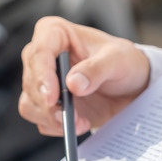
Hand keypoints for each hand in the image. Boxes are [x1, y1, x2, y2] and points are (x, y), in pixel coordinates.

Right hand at [19, 16, 150, 135]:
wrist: (131, 86)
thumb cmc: (124, 62)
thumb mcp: (118, 60)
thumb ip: (97, 69)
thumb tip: (73, 84)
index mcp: (55, 33)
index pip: (39, 52)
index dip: (42, 76)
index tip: (53, 98)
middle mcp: (44, 57)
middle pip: (32, 83)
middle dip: (49, 105)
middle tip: (69, 117)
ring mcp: (43, 82)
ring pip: (30, 104)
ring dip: (52, 119)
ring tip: (79, 122)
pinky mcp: (48, 104)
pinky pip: (41, 120)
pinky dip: (57, 127)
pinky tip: (80, 123)